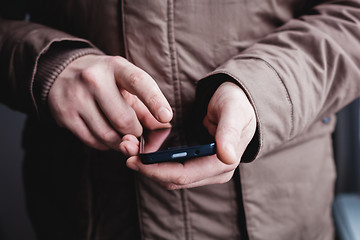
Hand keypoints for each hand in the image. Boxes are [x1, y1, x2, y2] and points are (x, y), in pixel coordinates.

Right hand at [48, 55, 172, 150]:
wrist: (63, 74)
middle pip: (124, 119)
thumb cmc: (105, 82)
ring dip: (121, 142)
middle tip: (137, 133)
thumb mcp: (126, 84)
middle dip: (136, 133)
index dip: (154, 100)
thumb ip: (146, 107)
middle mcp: (94, 78)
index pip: (139, 82)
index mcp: (116, 67)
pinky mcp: (65, 115)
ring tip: (121, 134)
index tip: (166, 117)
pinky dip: (105, 144)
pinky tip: (105, 134)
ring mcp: (77, 97)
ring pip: (109, 135)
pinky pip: (94, 142)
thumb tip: (163, 129)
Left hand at [122, 81, 255, 188]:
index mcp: (222, 164)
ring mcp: (203, 170)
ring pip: (169, 177)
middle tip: (124, 149)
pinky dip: (155, 162)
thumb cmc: (237, 105)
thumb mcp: (234, 113)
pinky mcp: (195, 163)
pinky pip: (171, 169)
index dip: (157, 170)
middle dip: (147, 168)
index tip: (135, 159)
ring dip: (148, 166)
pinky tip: (142, 150)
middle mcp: (212, 173)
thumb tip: (227, 157)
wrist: (239, 102)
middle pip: (173, 180)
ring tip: (128, 148)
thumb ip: (229, 133)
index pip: (183, 175)